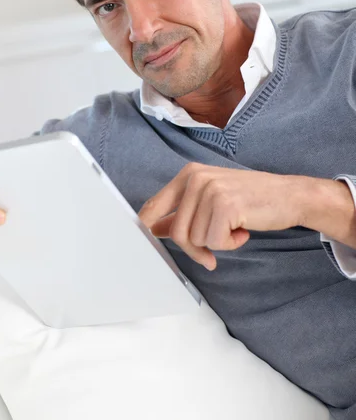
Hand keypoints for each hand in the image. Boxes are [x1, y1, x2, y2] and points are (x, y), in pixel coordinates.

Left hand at [139, 163, 337, 270]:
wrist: (289, 196)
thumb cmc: (251, 199)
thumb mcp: (211, 200)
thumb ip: (183, 213)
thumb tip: (154, 228)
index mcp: (189, 174)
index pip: (154, 205)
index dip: (144, 227)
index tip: (138, 243)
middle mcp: (196, 178)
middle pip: (176, 232)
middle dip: (194, 249)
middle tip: (212, 252)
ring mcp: (211, 189)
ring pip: (196, 240)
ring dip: (217, 243)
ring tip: (235, 228)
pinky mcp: (225, 205)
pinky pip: (215, 242)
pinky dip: (230, 244)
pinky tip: (243, 230)